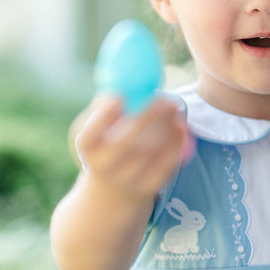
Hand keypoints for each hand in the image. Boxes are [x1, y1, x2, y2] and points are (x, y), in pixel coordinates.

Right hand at [74, 94, 190, 202]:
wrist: (112, 191)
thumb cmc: (107, 145)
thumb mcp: (100, 129)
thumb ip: (110, 105)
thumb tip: (125, 78)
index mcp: (88, 149)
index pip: (88, 135)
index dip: (103, 117)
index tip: (120, 96)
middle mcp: (104, 167)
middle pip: (124, 144)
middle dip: (146, 118)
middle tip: (164, 98)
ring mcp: (126, 180)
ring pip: (150, 154)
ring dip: (166, 129)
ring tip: (174, 108)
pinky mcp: (149, 188)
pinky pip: (166, 166)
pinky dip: (176, 145)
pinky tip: (182, 127)